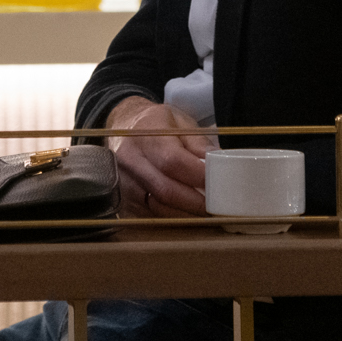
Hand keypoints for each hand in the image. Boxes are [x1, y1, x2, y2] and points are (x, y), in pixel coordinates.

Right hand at [107, 97, 211, 217]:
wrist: (120, 125)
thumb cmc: (155, 124)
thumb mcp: (180, 122)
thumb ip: (199, 144)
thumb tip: (220, 165)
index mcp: (146, 136)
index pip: (173, 162)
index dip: (199, 177)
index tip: (221, 185)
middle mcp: (130, 160)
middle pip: (165, 191)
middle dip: (196, 203)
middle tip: (218, 207)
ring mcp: (122, 182)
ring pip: (158, 208)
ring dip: (185, 214)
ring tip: (204, 212)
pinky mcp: (122, 199)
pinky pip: (149, 215)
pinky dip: (171, 217)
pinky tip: (185, 213)